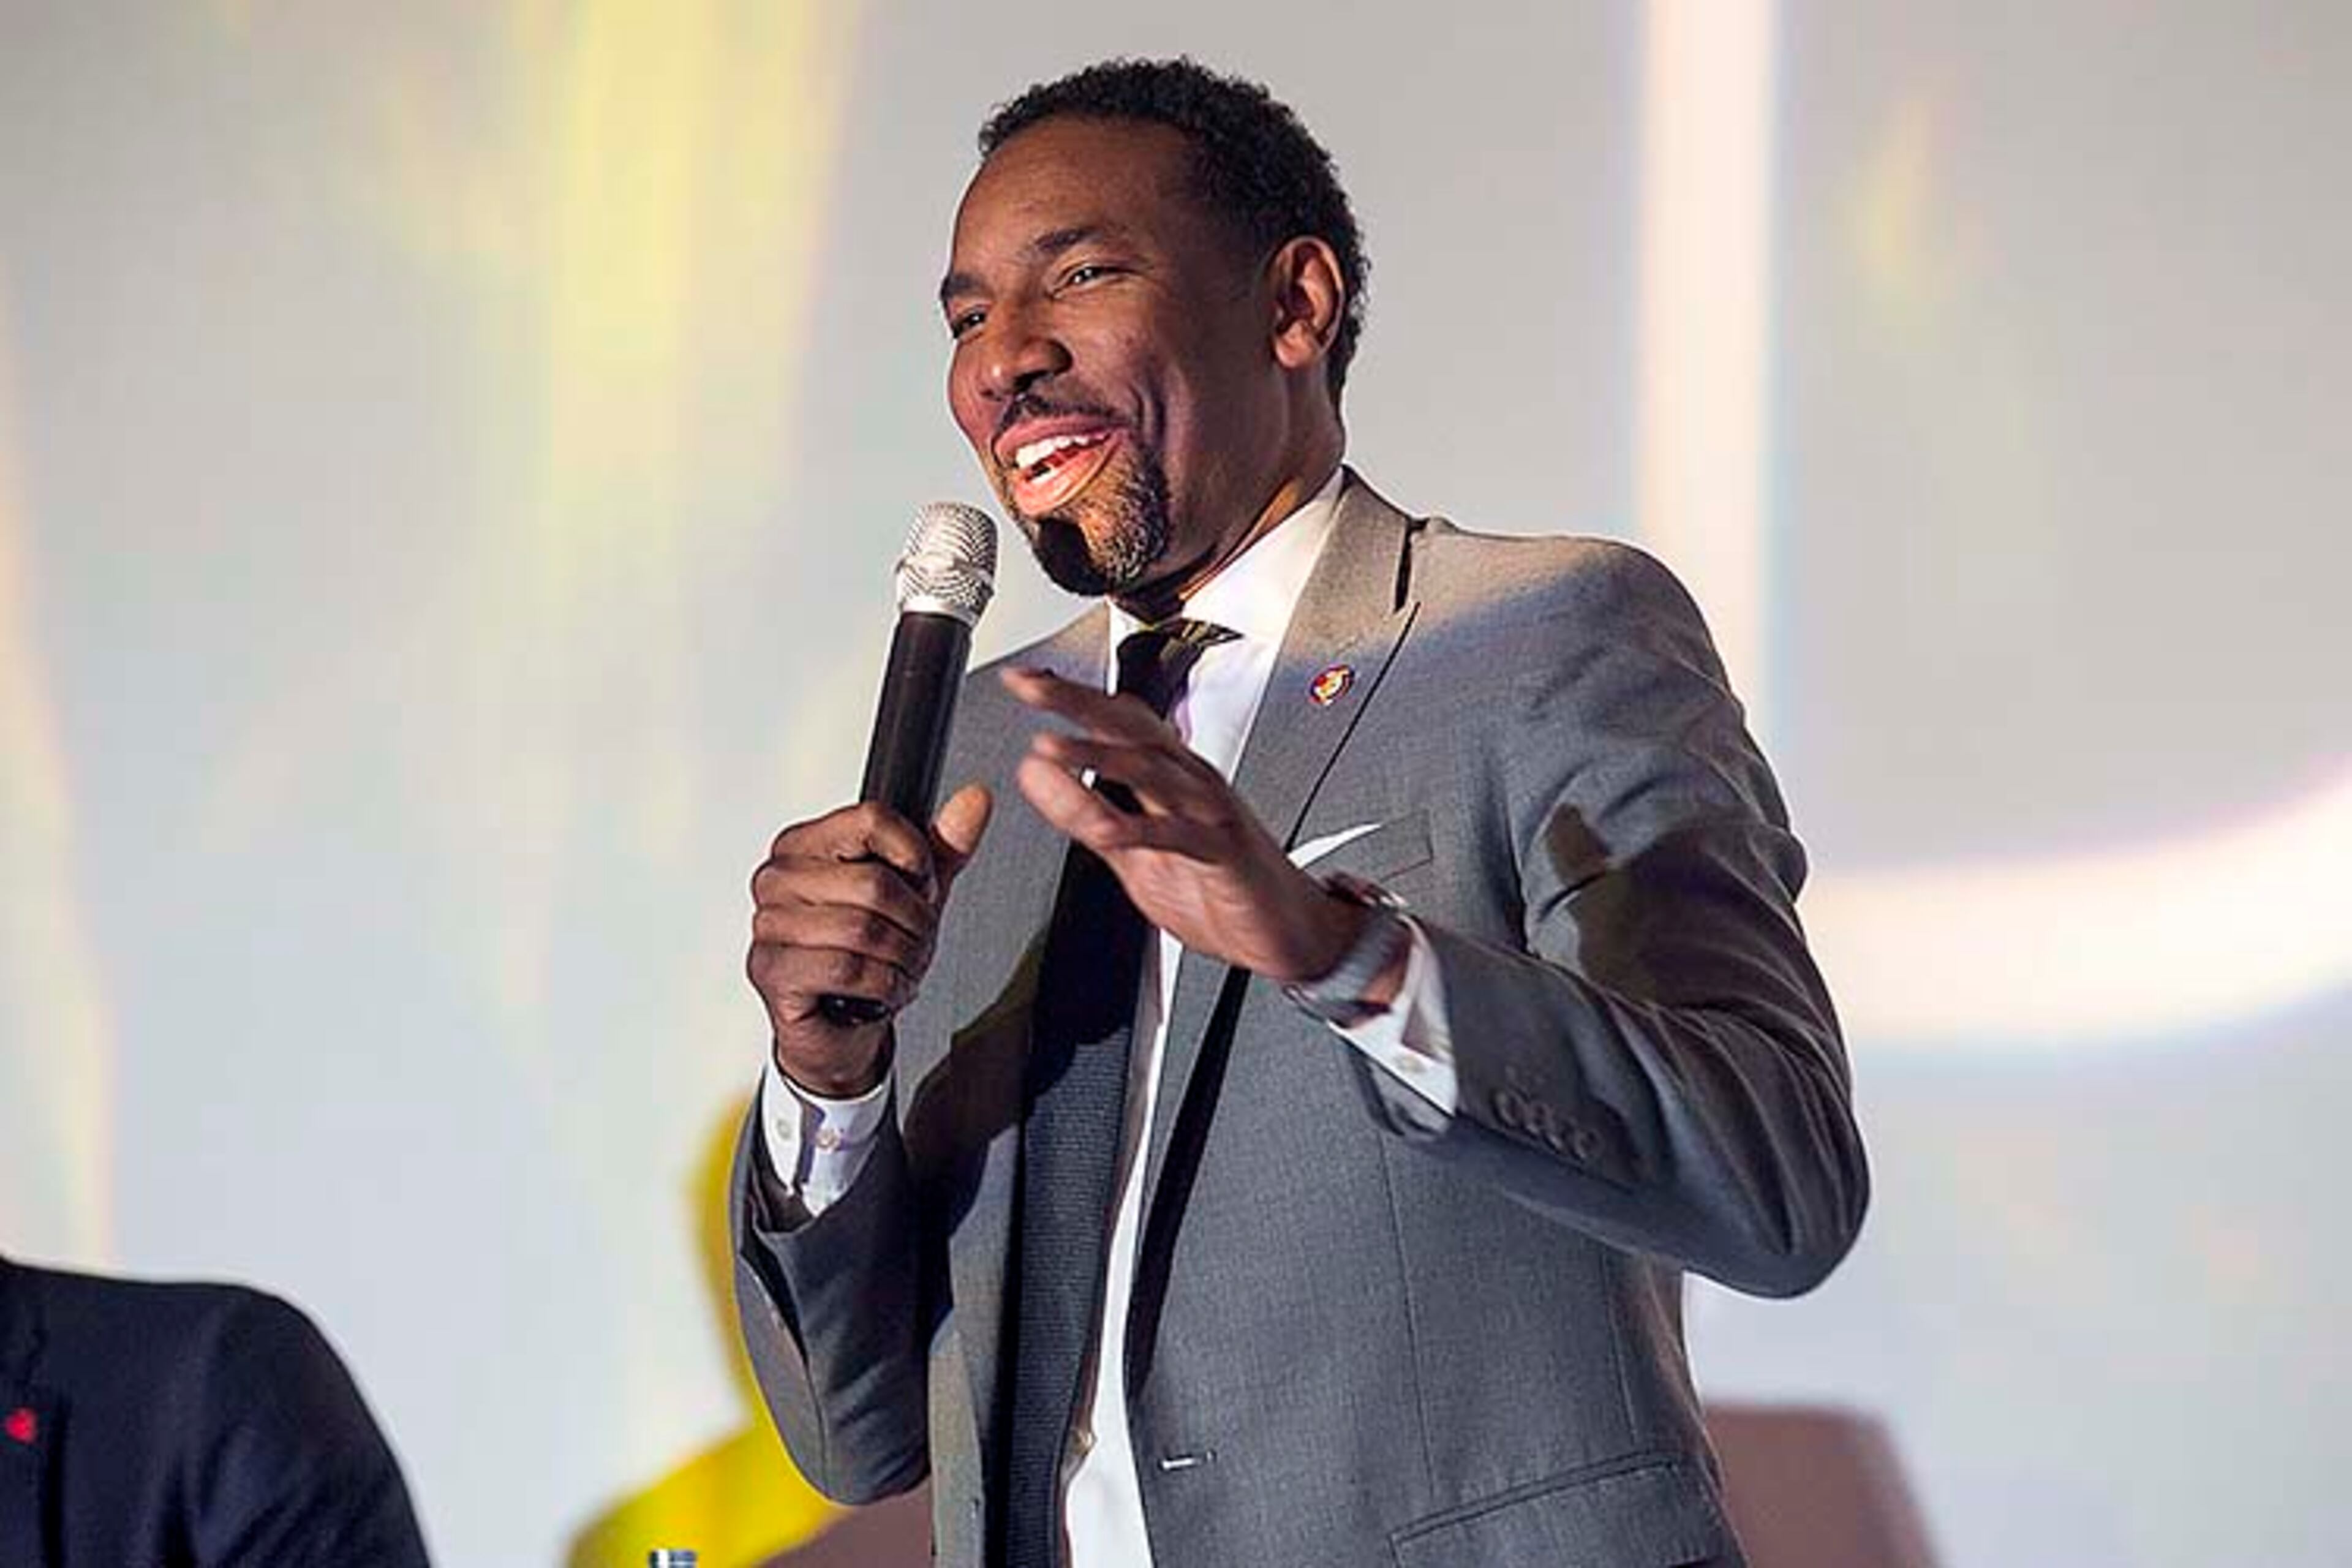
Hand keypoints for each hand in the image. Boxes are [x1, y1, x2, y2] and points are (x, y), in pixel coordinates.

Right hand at [747, 784, 991, 1095]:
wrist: (837, 1025)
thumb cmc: (867, 954)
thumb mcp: (914, 893)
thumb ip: (943, 846)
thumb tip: (976, 800)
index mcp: (804, 844)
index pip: (869, 819)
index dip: (914, 857)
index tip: (922, 886)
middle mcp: (778, 878)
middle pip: (873, 882)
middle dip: (915, 920)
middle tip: (919, 939)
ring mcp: (768, 924)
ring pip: (862, 929)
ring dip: (902, 955)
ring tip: (905, 965)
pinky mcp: (770, 969)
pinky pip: (846, 968)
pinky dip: (882, 983)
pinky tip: (885, 988)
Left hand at [1002, 667, 1360, 982]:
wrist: (1291, 932)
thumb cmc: (1220, 888)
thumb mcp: (1131, 854)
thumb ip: (1082, 813)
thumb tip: (1033, 772)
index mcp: (1170, 776)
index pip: (1117, 721)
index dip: (1071, 697)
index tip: (1022, 680)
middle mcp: (1191, 782)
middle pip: (1131, 727)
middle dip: (1080, 703)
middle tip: (1032, 687)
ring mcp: (1211, 813)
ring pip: (1152, 770)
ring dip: (1098, 757)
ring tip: (1052, 748)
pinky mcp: (1226, 852)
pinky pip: (1180, 835)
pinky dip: (1141, 830)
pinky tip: (1106, 830)